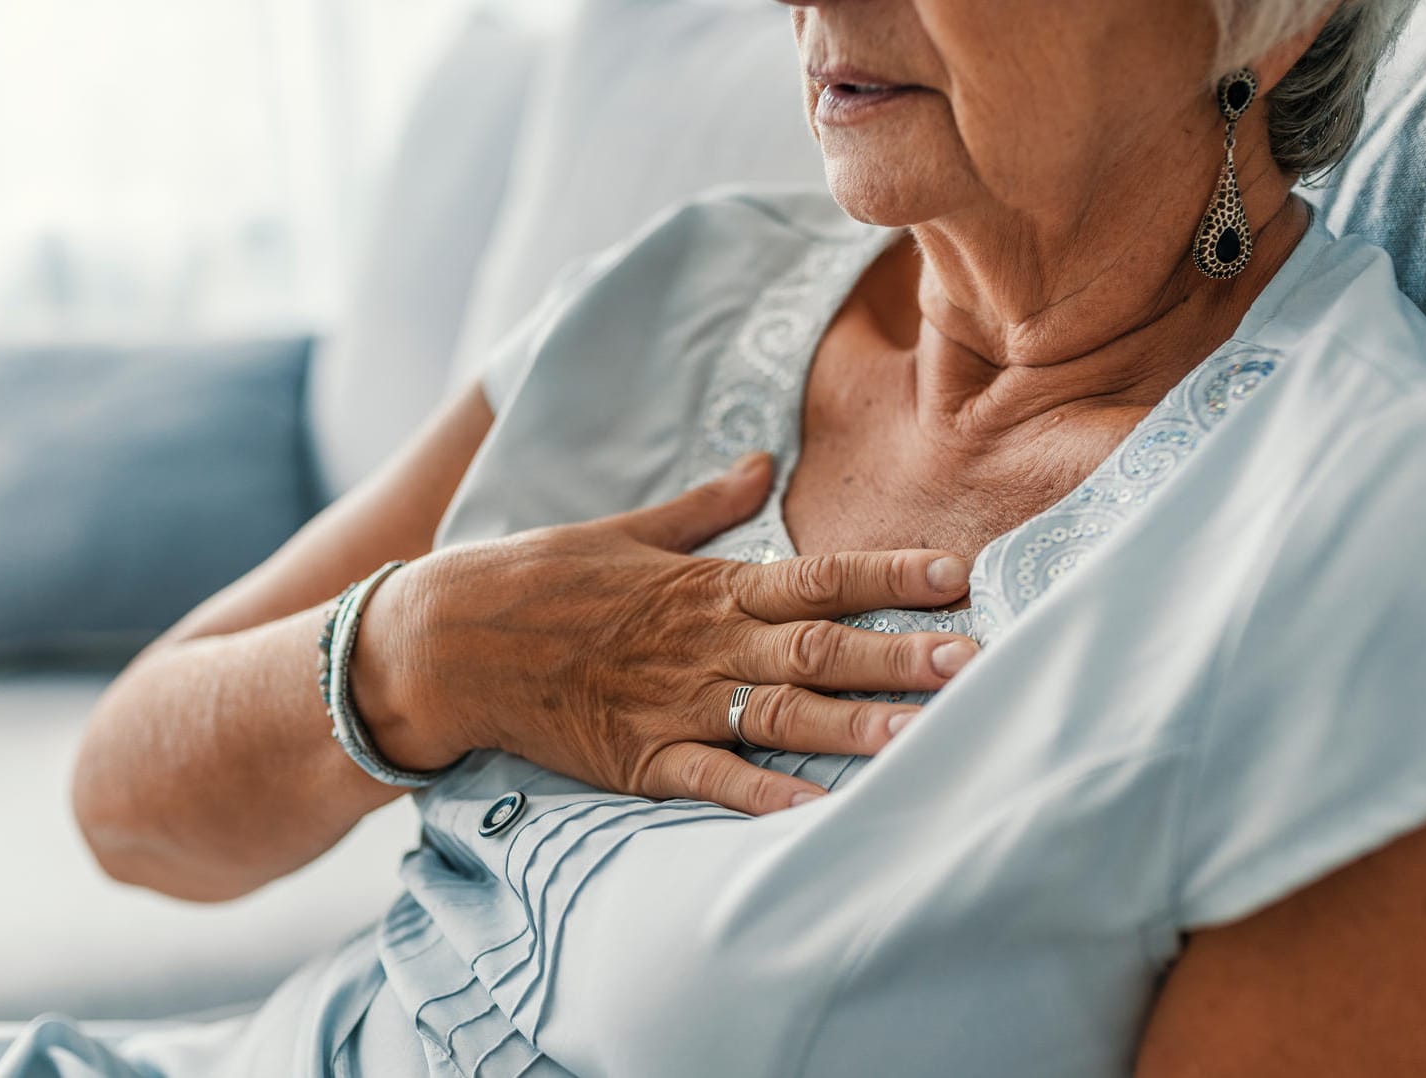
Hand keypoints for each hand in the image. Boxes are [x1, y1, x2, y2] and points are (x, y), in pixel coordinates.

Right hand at [353, 453, 978, 814]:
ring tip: (924, 736)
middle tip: (975, 662)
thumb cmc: (540, 577)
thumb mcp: (627, 530)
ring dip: (856, 727)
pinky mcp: (639, 758)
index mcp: (708, 586)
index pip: (820, 577)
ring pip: (781, 718)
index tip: (958, 575)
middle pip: (821, 650)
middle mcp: (705, 644)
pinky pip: (712, 782)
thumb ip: (703, 507)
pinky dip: (765, 799)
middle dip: (901, 655)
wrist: (450, 639)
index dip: (891, 575)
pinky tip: (820, 814)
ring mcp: (674, 704)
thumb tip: (760, 464)